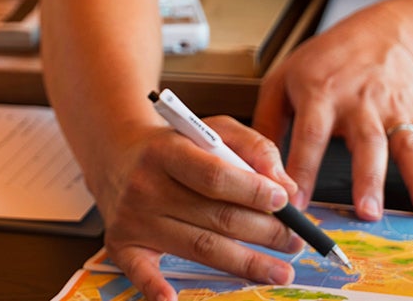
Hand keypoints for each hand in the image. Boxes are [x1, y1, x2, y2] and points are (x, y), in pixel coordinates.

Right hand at [94, 117, 302, 300]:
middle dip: (266, 233)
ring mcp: (133, 218)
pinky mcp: (122, 244)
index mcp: (166, 151)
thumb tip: (285, 188)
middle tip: (295, 241)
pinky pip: (140, 271)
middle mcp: (145, 185)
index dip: (254, 193)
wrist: (118, 156)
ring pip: (200, 248)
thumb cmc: (176, 146)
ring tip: (281, 270)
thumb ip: (253, 147)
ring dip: (247, 264)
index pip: (216, 178)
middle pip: (216, 218)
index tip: (285, 202)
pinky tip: (172, 299)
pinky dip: (154, 288)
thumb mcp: (213, 130)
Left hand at [252, 0, 412, 221]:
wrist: (378, 31)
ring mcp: (392, 107)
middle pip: (365, 142)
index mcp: (319, 92)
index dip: (301, 169)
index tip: (295, 203)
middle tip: (367, 213)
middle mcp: (358, 101)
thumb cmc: (324, 60)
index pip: (308, 135)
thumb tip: (253, 165)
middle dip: (368, 179)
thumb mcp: (282, 79)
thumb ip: (267, 123)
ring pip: (407, 145)